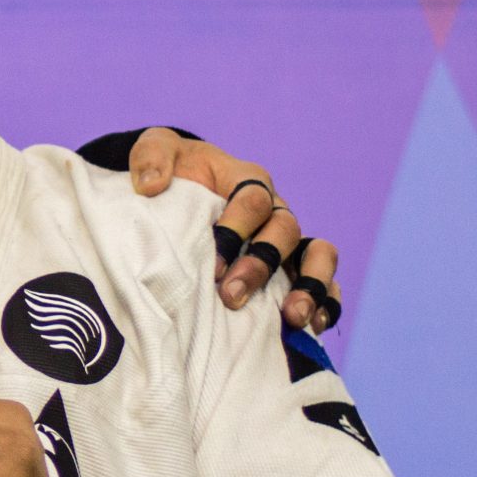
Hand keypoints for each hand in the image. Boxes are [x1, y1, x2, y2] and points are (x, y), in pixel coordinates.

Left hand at [127, 128, 341, 331]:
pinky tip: (313, 327)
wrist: (181, 191)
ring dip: (310, 285)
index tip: (211, 264)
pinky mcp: (293, 265)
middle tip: (232, 296)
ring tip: (292, 317)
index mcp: (246, 179)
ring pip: (316, 255)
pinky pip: (324, 281)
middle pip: (284, 231)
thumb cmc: (174, 173)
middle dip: (261, 265)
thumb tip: (150, 185)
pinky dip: (326, 301)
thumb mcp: (157, 150)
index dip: (236, 230)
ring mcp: (287, 239)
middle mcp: (274, 209)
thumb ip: (151, 156)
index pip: (253, 199)